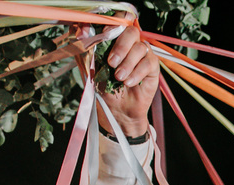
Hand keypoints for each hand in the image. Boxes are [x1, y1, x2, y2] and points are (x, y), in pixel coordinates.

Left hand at [95, 16, 158, 137]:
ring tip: (119, 78)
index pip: (117, 23)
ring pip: (141, 47)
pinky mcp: (153, 69)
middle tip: (112, 63)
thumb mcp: (89, 68)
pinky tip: (129, 83)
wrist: (117, 112)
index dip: (113, 25)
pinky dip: (138, 72)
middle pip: (131, 31)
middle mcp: (130, 46)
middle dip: (121, 46)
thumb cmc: (104, 90)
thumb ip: (85, 48)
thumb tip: (80, 29)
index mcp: (114, 42)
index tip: (104, 35)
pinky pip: (149, 62)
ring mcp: (142, 56)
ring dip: (128, 63)